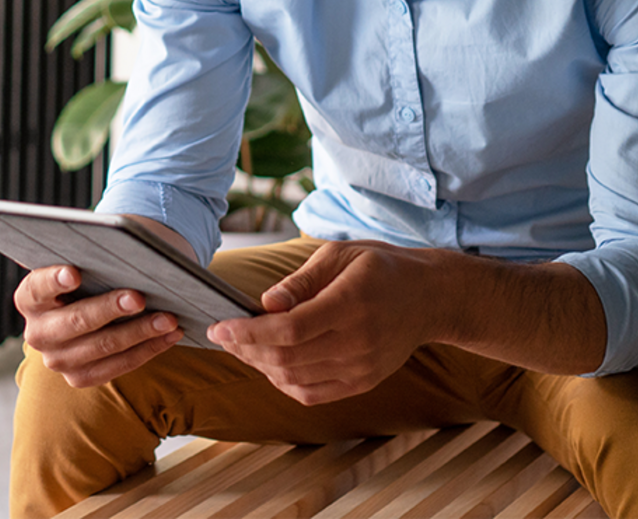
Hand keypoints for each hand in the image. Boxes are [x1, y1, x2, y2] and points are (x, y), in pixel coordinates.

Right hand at [14, 264, 183, 387]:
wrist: (85, 306)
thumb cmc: (88, 274)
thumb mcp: (82, 263)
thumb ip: (90, 257)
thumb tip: (126, 248)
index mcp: (30, 298)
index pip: (38, 286)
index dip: (55, 280)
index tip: (75, 273)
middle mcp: (37, 332)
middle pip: (76, 321)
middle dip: (110, 308)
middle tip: (139, 297)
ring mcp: (57, 360)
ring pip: (103, 347)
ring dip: (140, 332)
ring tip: (169, 318)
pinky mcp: (79, 377)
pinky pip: (118, 366)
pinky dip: (148, 349)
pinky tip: (170, 334)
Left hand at [206, 240, 439, 405]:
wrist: (429, 297)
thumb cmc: (380, 267)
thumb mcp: (339, 254)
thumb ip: (300, 281)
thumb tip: (266, 303)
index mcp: (350, 304)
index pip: (289, 330)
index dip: (248, 332)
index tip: (219, 326)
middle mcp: (357, 343)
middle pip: (287, 359)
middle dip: (245, 349)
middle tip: (222, 334)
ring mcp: (361, 368)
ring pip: (295, 380)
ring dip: (259, 366)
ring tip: (239, 345)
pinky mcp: (362, 382)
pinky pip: (312, 393)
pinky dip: (282, 381)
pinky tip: (267, 362)